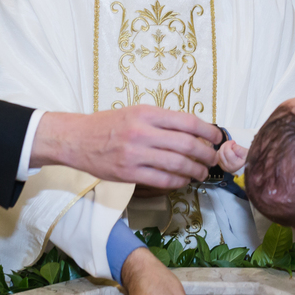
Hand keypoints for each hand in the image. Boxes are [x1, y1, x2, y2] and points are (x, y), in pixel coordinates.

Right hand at [31, 106, 219, 186]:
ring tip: (202, 172)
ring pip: (177, 164)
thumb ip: (161, 120)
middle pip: (186, 144)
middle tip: (212, 159)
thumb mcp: (135, 112)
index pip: (187, 121)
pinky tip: (183, 181)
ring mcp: (135, 154)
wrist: (77, 139)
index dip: (208, 131)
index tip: (217, 137)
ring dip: (195, 170)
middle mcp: (142, 132)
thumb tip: (192, 131)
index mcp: (146, 113)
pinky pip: (162, 180)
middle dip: (206, 154)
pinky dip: (178, 182)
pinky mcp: (129, 173)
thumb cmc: (107, 125)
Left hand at [215, 139, 247, 172]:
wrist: (245, 165)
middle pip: (221, 152)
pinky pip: (217, 156)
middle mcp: (227, 167)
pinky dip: (221, 151)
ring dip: (223, 147)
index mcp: (234, 164)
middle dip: (225, 144)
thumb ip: (240, 150)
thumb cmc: (247, 158)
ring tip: (229, 146)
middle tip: (231, 142)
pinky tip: (226, 150)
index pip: (227, 151)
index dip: (229, 144)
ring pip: (218, 153)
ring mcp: (223, 167)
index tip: (234, 142)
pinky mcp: (221, 165)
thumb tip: (233, 146)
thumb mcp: (247, 153)